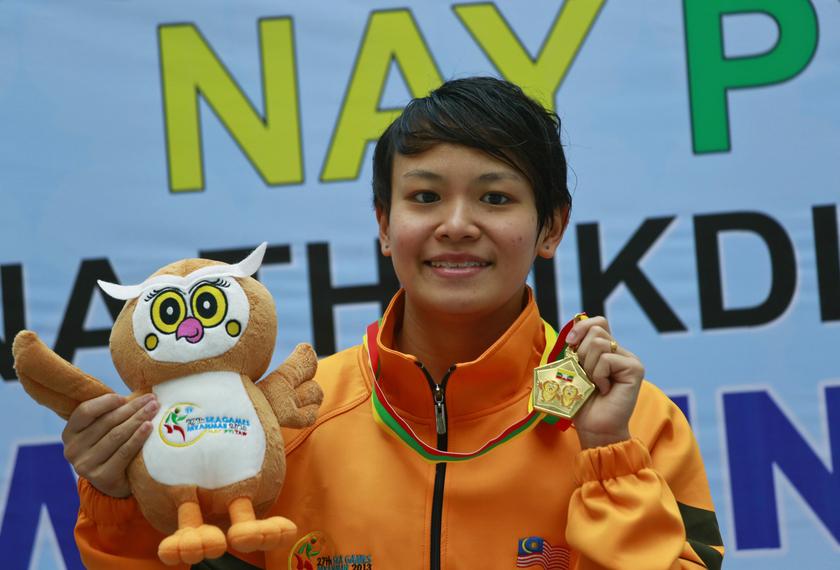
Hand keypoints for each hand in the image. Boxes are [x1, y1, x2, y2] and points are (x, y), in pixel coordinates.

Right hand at [62, 393, 158, 497]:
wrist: (115, 483)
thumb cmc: (111, 448)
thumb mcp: (103, 430)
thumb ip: (110, 413)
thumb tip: (137, 393)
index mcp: (69, 433)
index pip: (85, 411)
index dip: (105, 402)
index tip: (125, 397)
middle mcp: (72, 449)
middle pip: (106, 422)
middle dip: (132, 408)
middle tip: (151, 400)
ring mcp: (85, 465)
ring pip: (117, 435)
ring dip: (138, 419)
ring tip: (153, 409)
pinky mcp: (101, 477)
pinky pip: (124, 452)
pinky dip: (138, 437)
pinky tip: (149, 427)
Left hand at [566, 316, 643, 449]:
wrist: (595, 428)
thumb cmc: (582, 402)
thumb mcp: (574, 370)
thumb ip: (576, 350)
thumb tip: (572, 333)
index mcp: (606, 350)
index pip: (597, 322)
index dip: (582, 327)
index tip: (570, 344)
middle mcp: (620, 352)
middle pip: (596, 330)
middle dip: (581, 352)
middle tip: (585, 375)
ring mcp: (630, 360)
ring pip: (599, 343)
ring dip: (588, 367)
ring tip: (595, 384)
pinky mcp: (635, 369)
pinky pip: (607, 359)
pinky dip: (598, 375)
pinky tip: (604, 390)